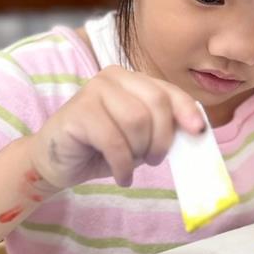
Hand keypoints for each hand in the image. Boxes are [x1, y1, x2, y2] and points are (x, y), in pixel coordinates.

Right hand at [27, 66, 205, 189]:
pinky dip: (122, 164)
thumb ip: (163, 128)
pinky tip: (121, 176)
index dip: (186, 110)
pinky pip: (114, 140)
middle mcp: (112, 77)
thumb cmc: (101, 148)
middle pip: (156, 104)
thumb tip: (196, 132)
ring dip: (139, 151)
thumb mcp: (140, 138)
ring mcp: (92, 90)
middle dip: (161, 138)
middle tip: (153, 160)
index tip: (198, 131)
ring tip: (131, 164)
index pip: (167, 91)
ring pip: (137, 121)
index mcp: (131, 79)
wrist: (55, 161)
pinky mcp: (78, 111)